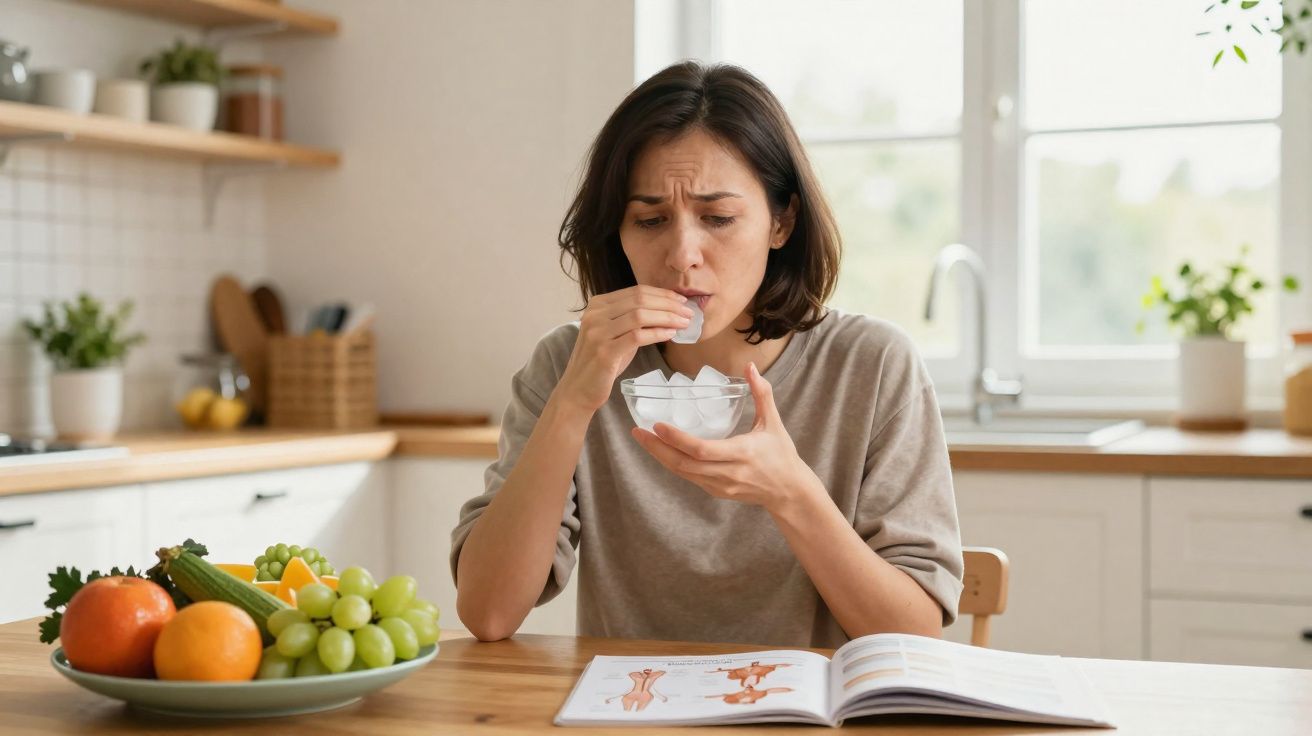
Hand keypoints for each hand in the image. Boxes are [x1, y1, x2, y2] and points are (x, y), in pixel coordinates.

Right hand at [556, 285, 693, 414]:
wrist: (579, 389)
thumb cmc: (602, 362)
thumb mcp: (615, 333)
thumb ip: (632, 319)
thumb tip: (667, 310)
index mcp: (597, 305)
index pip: (636, 291)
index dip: (662, 294)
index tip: (681, 301)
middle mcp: (595, 314)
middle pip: (640, 300)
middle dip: (669, 304)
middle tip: (688, 312)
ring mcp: (598, 332)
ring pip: (640, 315)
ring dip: (667, 318)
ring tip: (684, 323)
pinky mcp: (605, 352)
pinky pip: (637, 336)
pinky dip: (657, 333)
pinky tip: (670, 335)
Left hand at [631, 361, 824, 513]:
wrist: (788, 492)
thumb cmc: (782, 455)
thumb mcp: (774, 423)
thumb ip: (762, 394)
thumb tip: (749, 367)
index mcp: (742, 453)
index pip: (702, 449)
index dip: (677, 439)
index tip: (658, 425)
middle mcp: (728, 472)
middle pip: (684, 464)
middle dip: (657, 449)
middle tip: (637, 431)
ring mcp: (720, 485)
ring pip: (682, 473)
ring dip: (660, 457)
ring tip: (643, 439)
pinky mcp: (716, 492)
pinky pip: (689, 478)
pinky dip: (673, 464)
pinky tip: (661, 451)